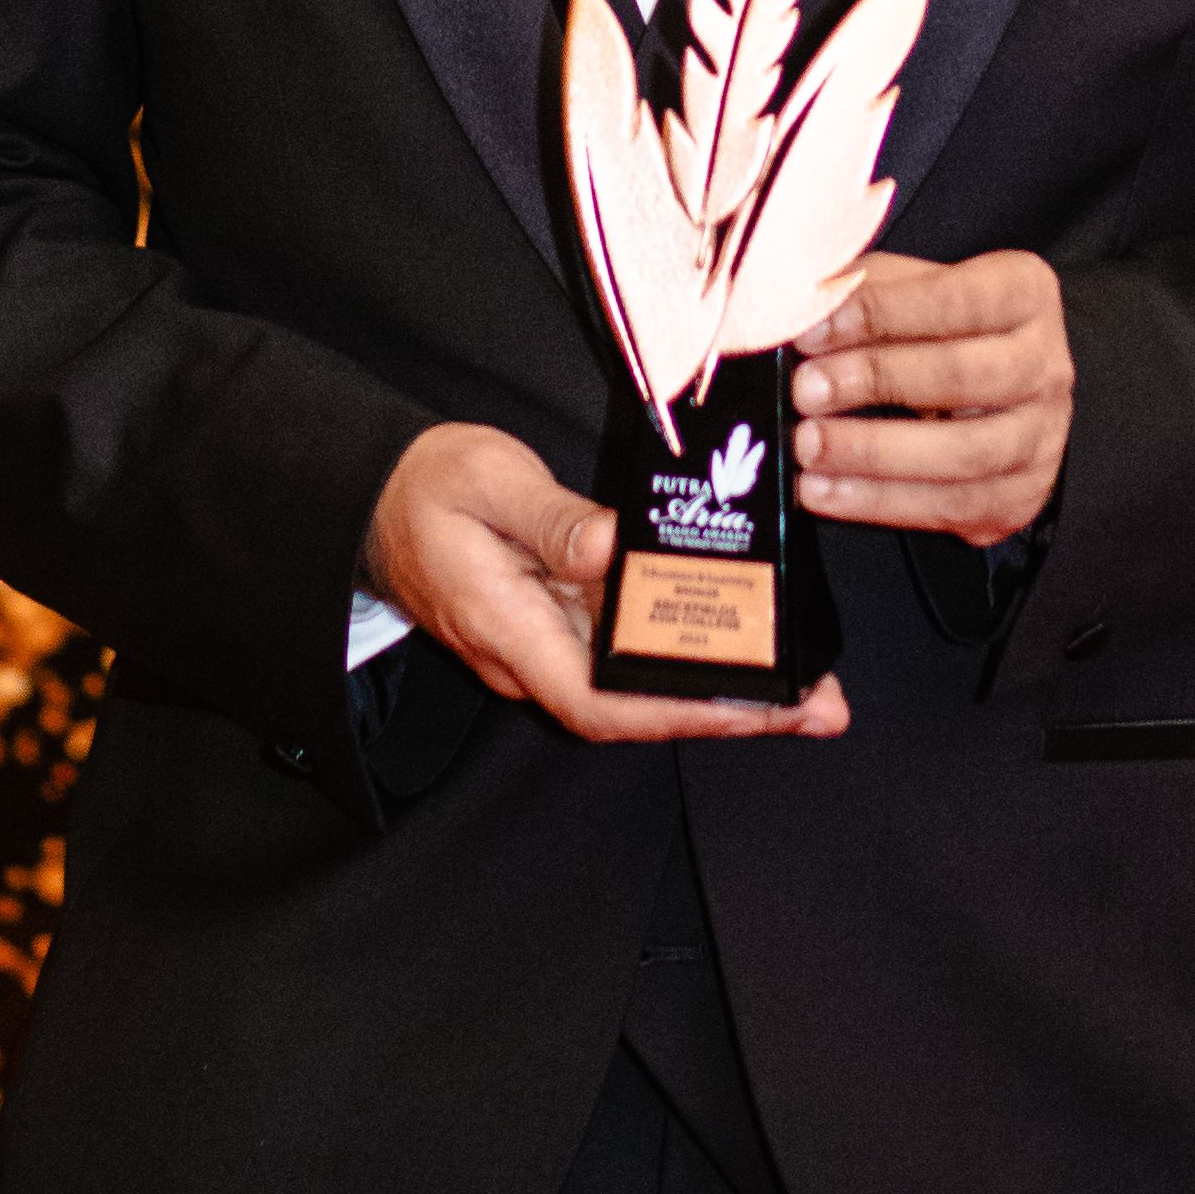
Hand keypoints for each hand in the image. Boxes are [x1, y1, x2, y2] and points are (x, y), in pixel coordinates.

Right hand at [362, 422, 848, 744]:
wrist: (375, 498)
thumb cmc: (424, 486)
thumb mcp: (484, 479)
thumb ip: (549, 516)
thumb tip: (613, 550)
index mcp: (508, 631)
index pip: (600, 701)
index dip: (679, 713)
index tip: (753, 708)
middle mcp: (532, 657)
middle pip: (637, 709)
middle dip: (730, 714)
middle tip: (819, 705)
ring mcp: (548, 646)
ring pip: (642, 688)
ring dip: (723, 691)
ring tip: (806, 685)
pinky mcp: (561, 624)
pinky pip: (632, 654)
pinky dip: (691, 654)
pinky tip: (742, 642)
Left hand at [793, 251, 1072, 543]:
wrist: (998, 394)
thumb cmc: (938, 325)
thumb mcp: (906, 285)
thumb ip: (860, 288)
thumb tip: (795, 305)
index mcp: (1023, 293)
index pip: (954, 299)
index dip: (880, 313)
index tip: (813, 328)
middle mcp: (1045, 366)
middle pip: (962, 375)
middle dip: (875, 380)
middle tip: (805, 389)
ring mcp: (1040, 438)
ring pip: (962, 452)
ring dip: (874, 452)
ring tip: (807, 446)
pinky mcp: (1019, 497)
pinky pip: (950, 507)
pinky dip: (879, 502)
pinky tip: (824, 491)